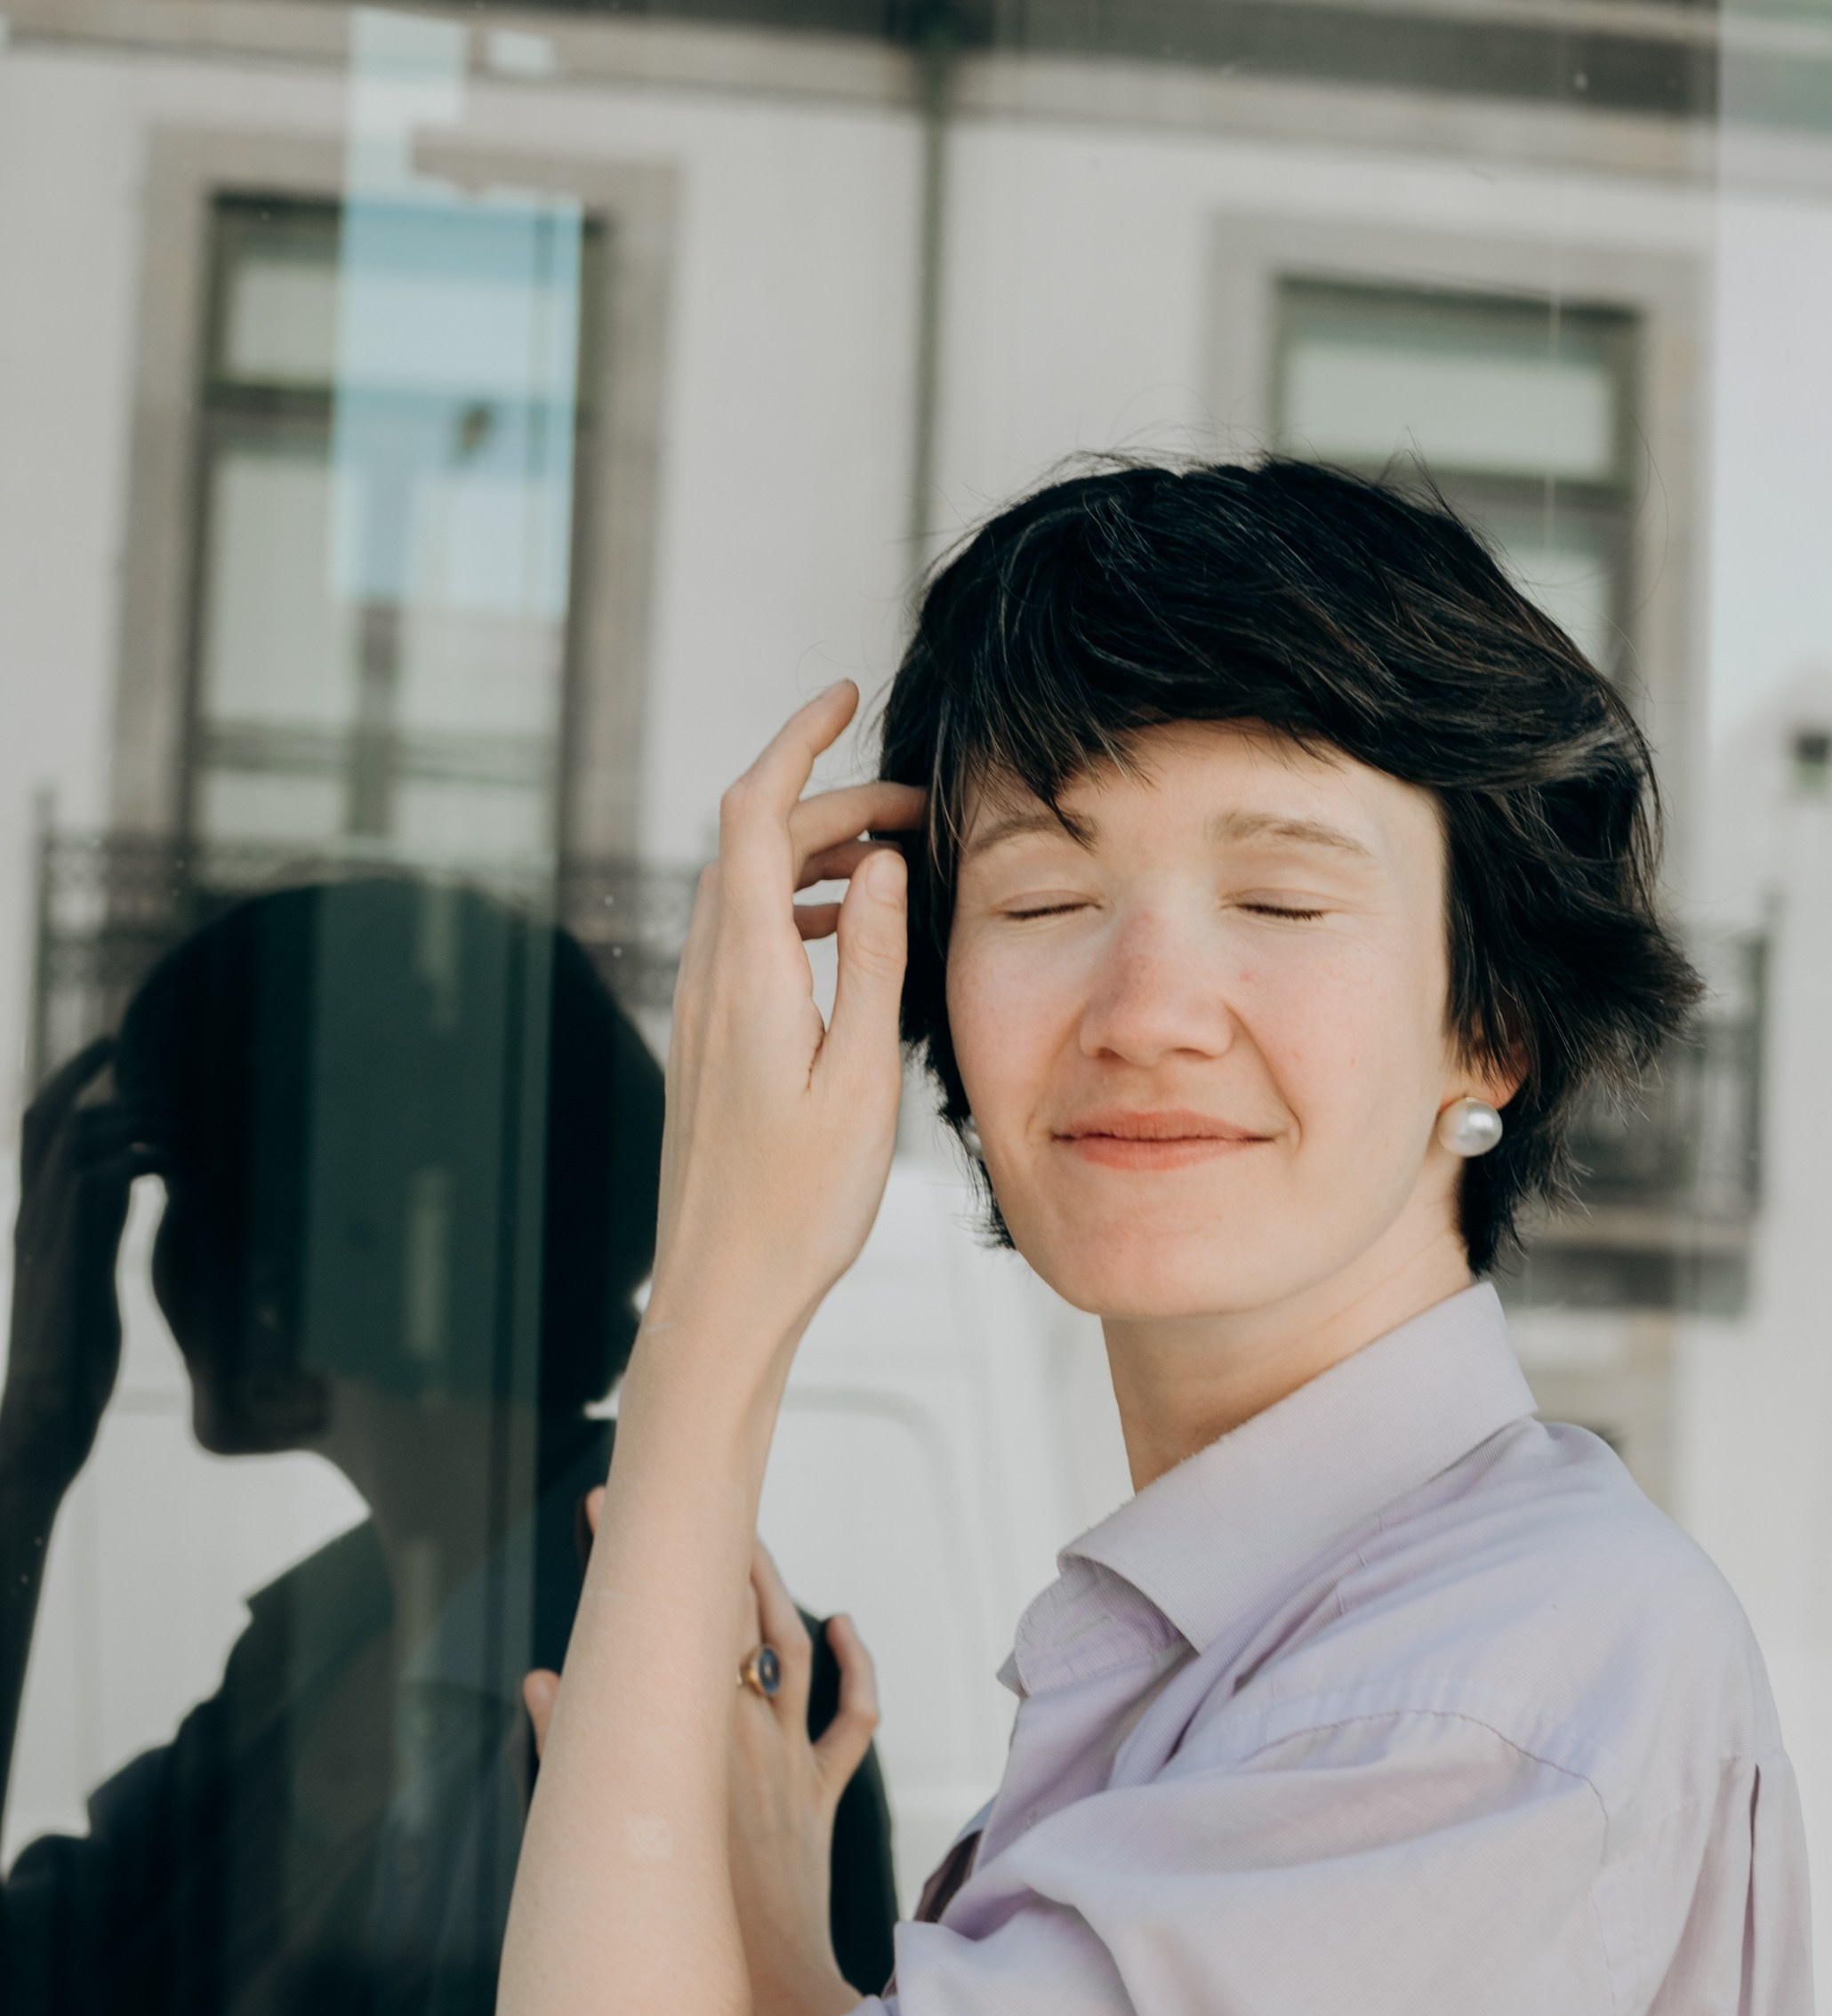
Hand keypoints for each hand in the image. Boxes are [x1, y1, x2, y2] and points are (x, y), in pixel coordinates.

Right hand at [0, 1039, 161, 1501]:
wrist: (46, 1418)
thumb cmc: (76, 1358)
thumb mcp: (94, 1274)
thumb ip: (105, 1229)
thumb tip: (138, 1188)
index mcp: (36, 1218)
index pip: (41, 1125)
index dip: (73, 1076)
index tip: (116, 1045)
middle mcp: (32, 1218)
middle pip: (48, 1116)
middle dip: (96, 1077)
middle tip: (148, 1066)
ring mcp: (47, 1237)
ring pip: (76, 1140)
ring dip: (132, 1122)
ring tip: (176, 1133)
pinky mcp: (71, 1261)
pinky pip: (96, 1183)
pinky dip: (137, 1162)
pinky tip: (173, 1171)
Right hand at [522, 1503, 878, 2015]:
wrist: (762, 1987)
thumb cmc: (679, 1924)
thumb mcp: (615, 1832)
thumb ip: (570, 1755)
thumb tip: (538, 1684)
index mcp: (692, 1737)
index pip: (666, 1621)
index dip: (640, 1555)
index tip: (610, 1503)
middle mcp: (744, 1733)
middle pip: (724, 1615)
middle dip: (697, 1550)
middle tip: (664, 1501)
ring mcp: (788, 1759)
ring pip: (789, 1647)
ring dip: (767, 1589)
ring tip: (742, 1540)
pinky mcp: (820, 1793)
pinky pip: (851, 1717)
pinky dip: (854, 1665)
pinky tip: (841, 1624)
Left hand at [650, 683, 921, 1341]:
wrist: (722, 1288)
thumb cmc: (798, 1204)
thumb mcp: (861, 1078)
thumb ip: (876, 963)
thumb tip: (885, 864)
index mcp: (747, 973)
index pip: (752, 813)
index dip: (795, 740)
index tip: (843, 696)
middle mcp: (707, 976)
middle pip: (752, 842)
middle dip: (830, 800)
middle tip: (917, 808)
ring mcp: (698, 1007)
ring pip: (745, 887)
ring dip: (814, 852)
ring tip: (893, 860)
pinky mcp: (705, 1038)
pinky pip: (742, 935)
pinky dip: (794, 904)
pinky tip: (844, 930)